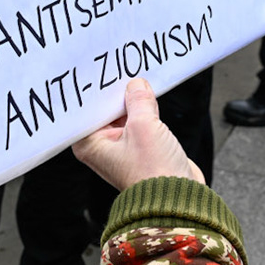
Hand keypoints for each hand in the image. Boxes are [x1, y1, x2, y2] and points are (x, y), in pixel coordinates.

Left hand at [74, 77, 202, 190]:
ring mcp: (122, 148)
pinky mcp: (140, 148)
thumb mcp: (144, 125)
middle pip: (105, 109)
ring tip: (137, 78)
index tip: (100, 68)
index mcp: (90, 144)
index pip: (87, 108)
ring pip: (124, 115)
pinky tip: (151, 94)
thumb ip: (138, 100)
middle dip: (116, 92)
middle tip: (119, 67)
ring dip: (132, 100)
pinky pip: (139, 122)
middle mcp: (102, 147)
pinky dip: (145, 110)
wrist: (178, 198)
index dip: (95, 89)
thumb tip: (136, 84)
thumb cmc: (153, 171)